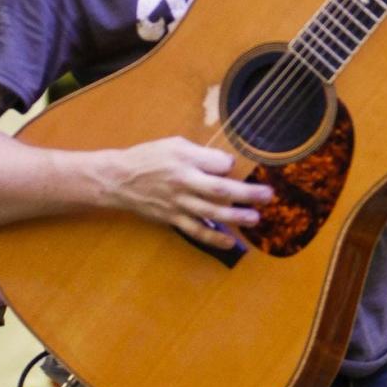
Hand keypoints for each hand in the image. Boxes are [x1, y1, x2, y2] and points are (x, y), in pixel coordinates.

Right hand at [106, 137, 273, 250]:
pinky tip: (231, 242)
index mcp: (185, 160)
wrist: (119, 180)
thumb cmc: (149, 158)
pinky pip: (196, 230)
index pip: (217, 164)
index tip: (234, 167)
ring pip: (211, 213)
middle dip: (246, 193)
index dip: (230, 166)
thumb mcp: (174, 144)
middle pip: (219, 190)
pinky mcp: (173, 219)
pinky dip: (214, 238)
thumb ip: (200, 153)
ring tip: (256, 218)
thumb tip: (226, 165)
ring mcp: (179, 204)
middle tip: (267, 195)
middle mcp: (183, 183)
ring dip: (236, 217)